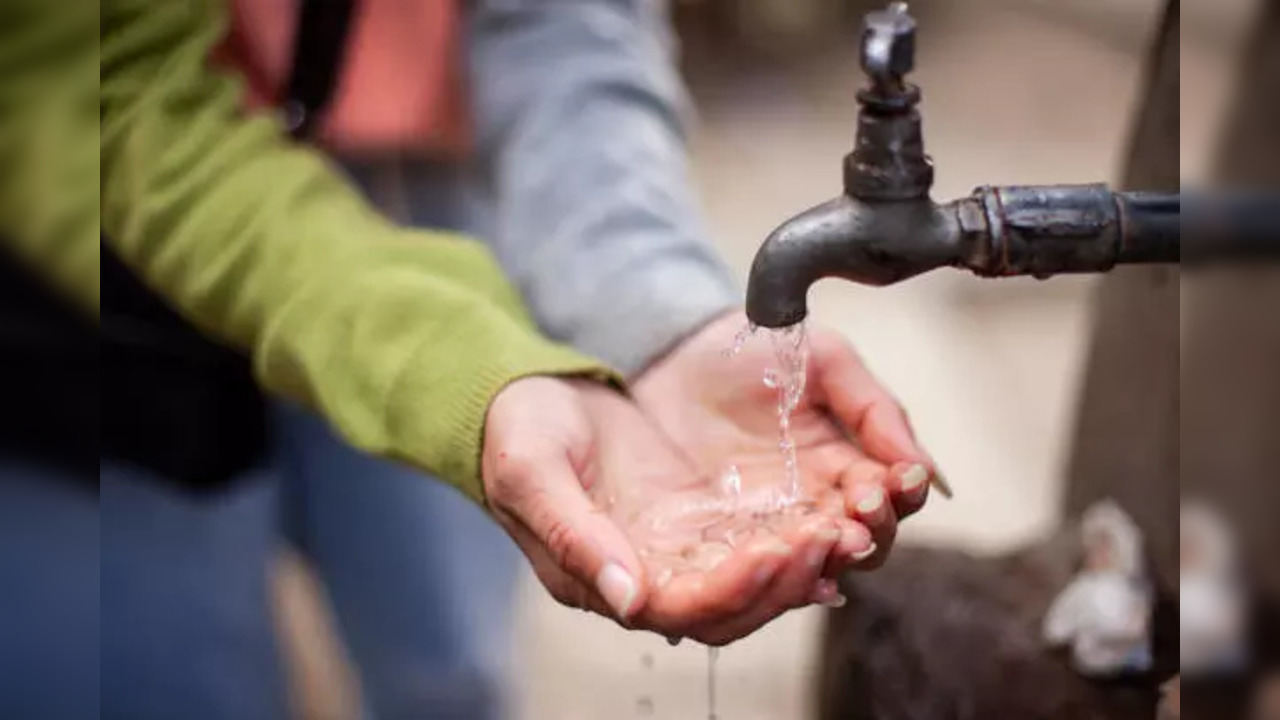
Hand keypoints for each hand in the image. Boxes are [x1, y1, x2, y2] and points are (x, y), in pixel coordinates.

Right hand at [482, 376, 855, 644]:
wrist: (527, 393)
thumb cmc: (516, 433)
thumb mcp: (531, 472)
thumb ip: (575, 536)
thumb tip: (629, 600)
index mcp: (603, 576)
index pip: (684, 608)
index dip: (735, 589)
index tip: (776, 551)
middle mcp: (648, 576)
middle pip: (734, 607)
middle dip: (788, 579)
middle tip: (834, 536)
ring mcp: (679, 547)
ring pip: (756, 581)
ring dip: (804, 562)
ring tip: (850, 526)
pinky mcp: (702, 517)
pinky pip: (760, 540)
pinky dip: (800, 535)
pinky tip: (837, 515)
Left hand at [633, 311, 943, 570]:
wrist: (673, 348)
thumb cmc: (753, 353)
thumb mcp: (823, 361)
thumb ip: (875, 409)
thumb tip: (924, 468)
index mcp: (842, 473)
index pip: (886, 506)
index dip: (898, 499)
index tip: (895, 481)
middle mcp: (808, 512)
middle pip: (856, 550)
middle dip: (867, 537)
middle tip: (860, 514)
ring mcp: (759, 533)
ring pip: (804, 574)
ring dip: (822, 561)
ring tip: (824, 534)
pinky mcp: (708, 549)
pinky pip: (738, 582)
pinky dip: (760, 579)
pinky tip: (773, 554)